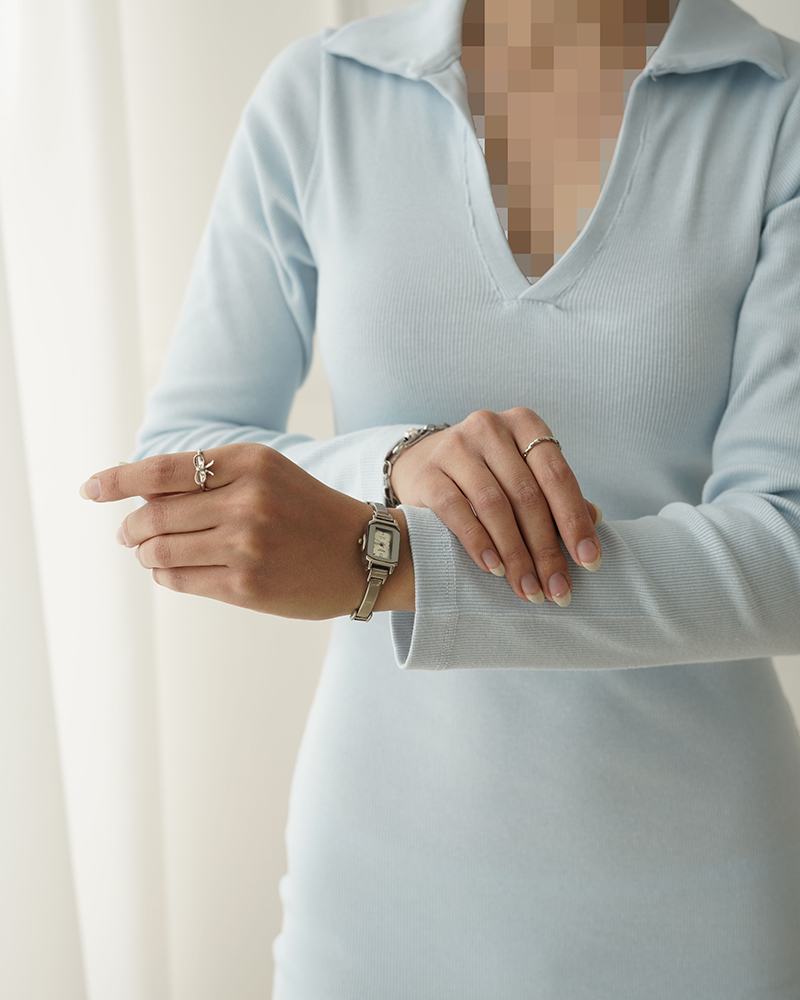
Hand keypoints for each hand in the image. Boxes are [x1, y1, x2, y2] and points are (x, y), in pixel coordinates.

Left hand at [79, 443, 414, 618]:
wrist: (364, 554)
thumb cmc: (308, 511)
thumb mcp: (267, 473)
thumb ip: (210, 476)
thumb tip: (137, 495)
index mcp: (249, 462)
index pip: (161, 469)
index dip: (116, 480)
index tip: (89, 489)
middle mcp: (246, 500)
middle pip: (152, 514)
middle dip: (130, 527)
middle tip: (128, 533)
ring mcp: (246, 545)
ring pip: (159, 550)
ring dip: (145, 553)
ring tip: (152, 553)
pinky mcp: (247, 586)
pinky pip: (179, 581)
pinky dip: (164, 575)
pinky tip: (172, 571)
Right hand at [390, 408, 601, 606]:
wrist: (421, 462)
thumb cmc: (485, 472)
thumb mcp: (522, 472)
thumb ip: (555, 493)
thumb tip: (596, 519)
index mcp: (524, 424)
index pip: (557, 475)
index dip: (575, 521)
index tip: (589, 562)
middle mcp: (489, 428)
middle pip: (527, 495)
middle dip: (546, 549)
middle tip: (557, 590)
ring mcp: (455, 447)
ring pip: (494, 506)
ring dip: (515, 554)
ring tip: (528, 589)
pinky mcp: (427, 473)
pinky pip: (456, 511)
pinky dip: (479, 544)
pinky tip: (494, 570)